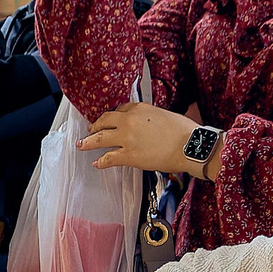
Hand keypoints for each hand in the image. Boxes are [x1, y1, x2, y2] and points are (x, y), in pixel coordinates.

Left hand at [80, 102, 203, 174]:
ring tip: (82, 144)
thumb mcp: (165, 115)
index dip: (113, 117)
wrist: (190, 145)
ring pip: (100, 139)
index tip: (110, 121)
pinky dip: (101, 161)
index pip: (120, 110)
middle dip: (96, 126)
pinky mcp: (128, 155)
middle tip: (91, 130)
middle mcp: (129, 121)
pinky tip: (96, 163)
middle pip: (105, 121)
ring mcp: (126, 138)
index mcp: (139, 108)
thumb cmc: (184, 131)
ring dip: (89, 142)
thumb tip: (147, 126)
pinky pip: (108, 158)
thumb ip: (151, 118)